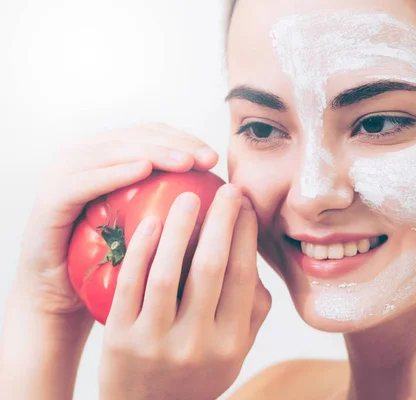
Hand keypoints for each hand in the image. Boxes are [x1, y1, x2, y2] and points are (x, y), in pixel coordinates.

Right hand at [13, 122, 218, 320]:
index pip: (152, 135)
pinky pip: (83, 179)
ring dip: (152, 152)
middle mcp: (85, 157)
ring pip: (112, 150)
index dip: (184, 139)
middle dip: (175, 143)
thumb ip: (178, 204)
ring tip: (185, 162)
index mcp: (111, 158)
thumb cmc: (118, 263)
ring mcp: (63, 174)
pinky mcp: (49, 199)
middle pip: (135, 136)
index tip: (214, 158)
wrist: (65, 296)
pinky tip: (143, 169)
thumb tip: (230, 197)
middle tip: (207, 158)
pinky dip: (114, 171)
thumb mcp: (153, 228)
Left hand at [98, 185, 270, 399]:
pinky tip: (150, 223)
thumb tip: (252, 253)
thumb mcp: (235, 350)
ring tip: (187, 197)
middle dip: (220, 220)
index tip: (244, 203)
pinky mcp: (119, 339)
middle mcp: (196, 342)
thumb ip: (252, 309)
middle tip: (224, 189)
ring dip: (179, 227)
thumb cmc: (198, 372)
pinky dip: (140, 251)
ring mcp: (155, 342)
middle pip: (211, 267)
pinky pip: (129, 286)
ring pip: (167, 272)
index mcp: (231, 341)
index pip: (243, 275)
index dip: (245, 233)